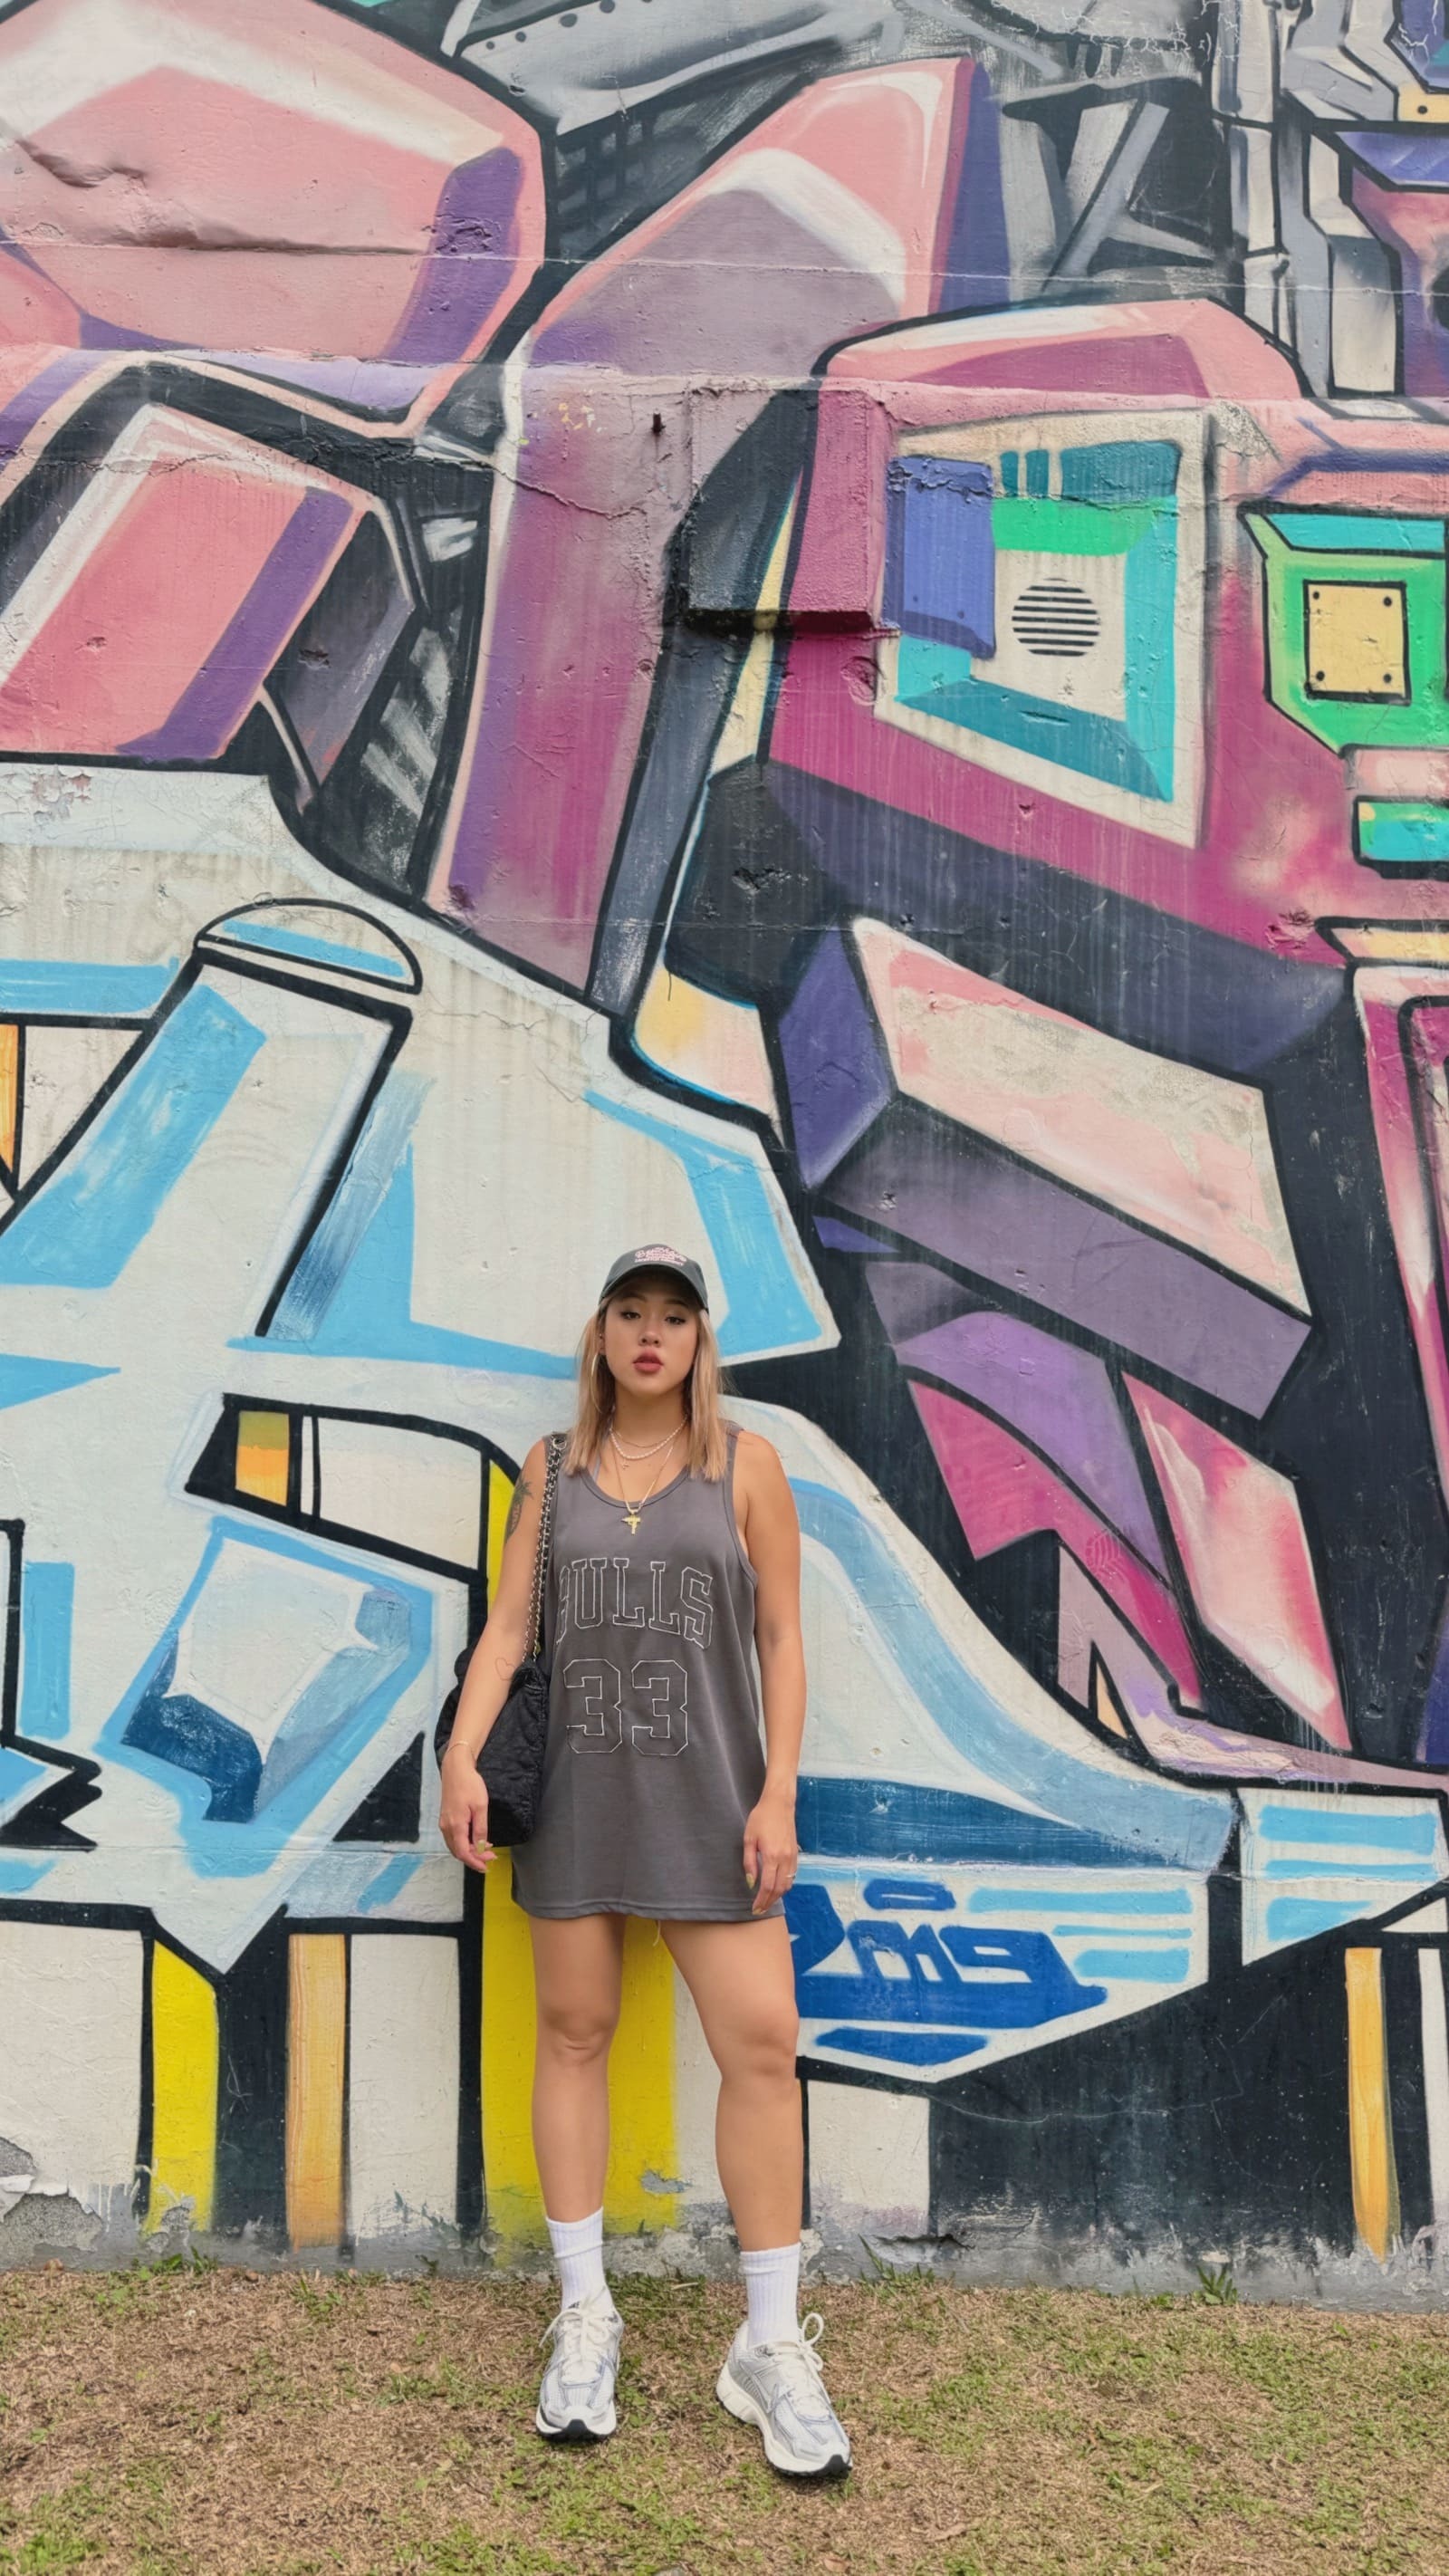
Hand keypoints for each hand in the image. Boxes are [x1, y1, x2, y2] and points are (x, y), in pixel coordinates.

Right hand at [440, 1748, 492, 1873]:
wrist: (456, 1769)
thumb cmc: (469, 1784)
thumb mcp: (480, 1806)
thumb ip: (480, 1829)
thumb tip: (481, 1847)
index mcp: (455, 1826)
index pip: (463, 1853)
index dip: (475, 1862)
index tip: (487, 1866)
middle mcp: (446, 1827)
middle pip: (458, 1852)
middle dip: (474, 1858)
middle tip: (490, 1858)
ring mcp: (444, 1823)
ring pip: (455, 1846)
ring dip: (469, 1852)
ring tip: (485, 1851)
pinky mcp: (445, 1819)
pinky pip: (453, 1838)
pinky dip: (464, 1843)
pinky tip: (476, 1840)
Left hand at [743, 1787, 797, 1915]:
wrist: (780, 1804)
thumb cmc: (761, 1818)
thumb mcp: (749, 1839)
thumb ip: (749, 1862)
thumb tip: (751, 1882)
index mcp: (772, 1856)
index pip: (767, 1886)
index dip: (761, 1900)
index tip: (754, 1909)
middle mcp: (785, 1859)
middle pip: (779, 1889)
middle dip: (769, 1902)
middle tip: (760, 1910)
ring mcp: (793, 1857)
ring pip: (788, 1884)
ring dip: (778, 1895)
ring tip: (767, 1901)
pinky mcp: (796, 1854)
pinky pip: (792, 1876)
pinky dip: (785, 1885)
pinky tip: (776, 1887)